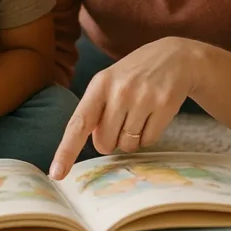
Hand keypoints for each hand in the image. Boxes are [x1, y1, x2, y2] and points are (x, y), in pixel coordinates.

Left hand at [49, 37, 197, 179]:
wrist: (174, 57)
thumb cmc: (134, 75)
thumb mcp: (109, 82)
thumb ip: (96, 110)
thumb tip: (95, 143)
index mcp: (99, 84)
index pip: (78, 123)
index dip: (66, 150)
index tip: (56, 174)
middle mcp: (119, 90)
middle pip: (105, 143)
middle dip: (111, 140)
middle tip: (120, 120)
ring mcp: (143, 97)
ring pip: (128, 145)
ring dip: (131, 138)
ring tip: (139, 113)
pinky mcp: (164, 105)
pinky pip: (148, 141)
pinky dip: (148, 136)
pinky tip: (153, 115)